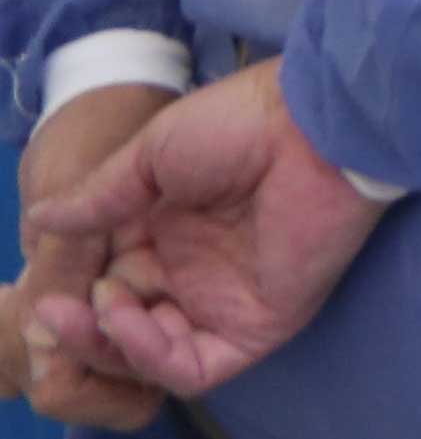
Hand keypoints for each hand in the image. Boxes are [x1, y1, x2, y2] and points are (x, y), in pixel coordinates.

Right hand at [23, 62, 386, 402]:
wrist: (312, 125)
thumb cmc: (240, 124)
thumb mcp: (152, 156)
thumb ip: (99, 199)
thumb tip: (39, 220)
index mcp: (165, 233)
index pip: (103, 283)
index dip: (70, 293)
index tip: (40, 289)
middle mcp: (191, 273)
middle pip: (119, 327)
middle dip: (79, 329)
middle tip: (52, 310)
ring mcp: (223, 303)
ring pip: (149, 355)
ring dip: (107, 343)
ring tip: (90, 307)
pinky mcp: (256, 326)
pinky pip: (194, 366)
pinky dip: (151, 356)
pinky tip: (125, 320)